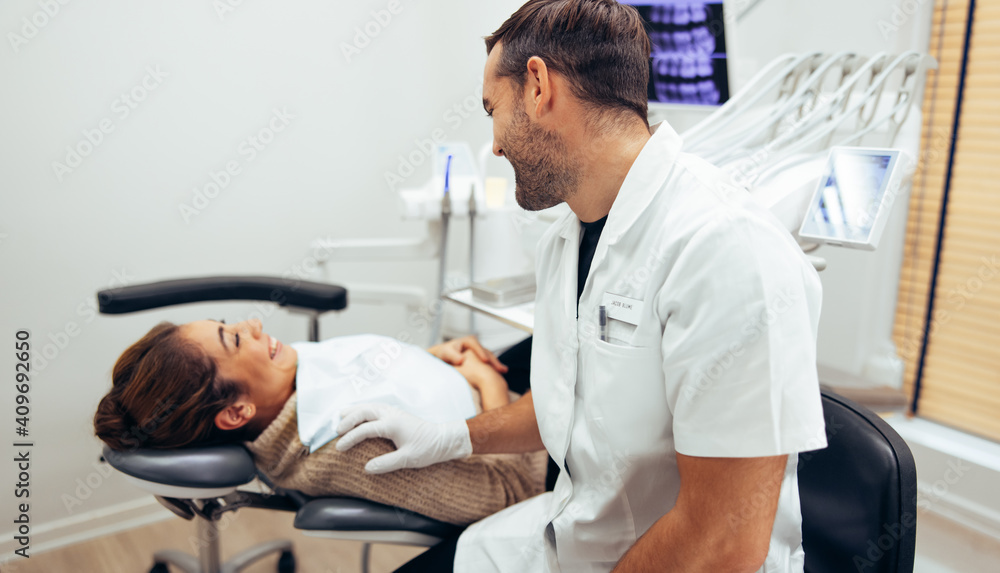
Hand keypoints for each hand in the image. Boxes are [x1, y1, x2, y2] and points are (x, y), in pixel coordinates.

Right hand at [335, 403, 472, 473]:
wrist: (443, 439)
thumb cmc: (428, 449)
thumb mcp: (408, 459)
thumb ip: (387, 463)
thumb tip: (367, 468)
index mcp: (392, 424)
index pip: (365, 429)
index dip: (350, 438)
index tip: (339, 448)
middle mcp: (391, 414)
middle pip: (363, 411)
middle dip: (347, 420)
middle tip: (336, 431)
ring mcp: (393, 411)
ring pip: (368, 406)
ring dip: (353, 411)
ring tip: (340, 417)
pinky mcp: (395, 413)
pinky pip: (374, 407)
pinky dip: (362, 410)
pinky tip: (357, 415)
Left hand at [428, 335, 507, 372]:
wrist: (444, 356)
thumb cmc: (444, 354)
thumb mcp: (447, 353)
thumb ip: (453, 356)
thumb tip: (461, 360)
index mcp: (468, 341)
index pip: (477, 346)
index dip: (481, 353)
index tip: (485, 361)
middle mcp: (476, 346)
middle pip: (487, 352)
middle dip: (493, 360)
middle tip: (499, 369)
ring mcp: (479, 352)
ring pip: (490, 357)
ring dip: (496, 364)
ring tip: (503, 371)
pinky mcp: (480, 358)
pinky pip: (489, 362)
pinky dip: (493, 368)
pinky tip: (499, 374)